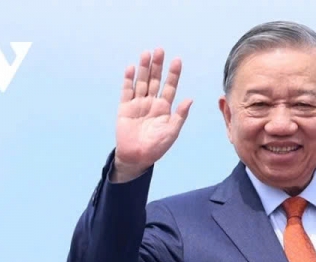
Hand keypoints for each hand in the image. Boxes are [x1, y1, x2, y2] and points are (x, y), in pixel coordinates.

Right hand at [112, 48, 192, 182]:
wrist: (137, 157)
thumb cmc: (157, 147)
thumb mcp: (172, 131)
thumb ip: (180, 115)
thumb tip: (190, 99)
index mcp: (164, 108)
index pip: (170, 87)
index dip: (173, 74)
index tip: (177, 60)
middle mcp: (151, 103)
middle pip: (155, 80)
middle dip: (157, 66)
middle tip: (160, 50)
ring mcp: (138, 104)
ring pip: (141, 82)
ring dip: (144, 68)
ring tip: (146, 54)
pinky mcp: (125, 108)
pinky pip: (127, 91)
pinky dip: (129, 80)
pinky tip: (132, 68)